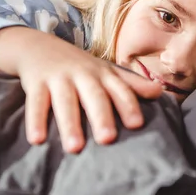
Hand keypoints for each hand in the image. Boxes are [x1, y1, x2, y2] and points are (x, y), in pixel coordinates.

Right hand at [0, 27, 162, 152]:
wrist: (39, 46)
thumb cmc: (81, 66)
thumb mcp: (107, 71)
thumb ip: (132, 84)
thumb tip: (160, 92)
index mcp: (103, 74)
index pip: (119, 90)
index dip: (128, 105)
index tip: (137, 124)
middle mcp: (83, 75)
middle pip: (94, 96)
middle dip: (101, 116)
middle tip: (108, 139)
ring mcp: (59, 78)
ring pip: (65, 102)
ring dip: (69, 124)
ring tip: (75, 148)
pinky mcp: (36, 83)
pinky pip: (36, 103)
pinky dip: (36, 121)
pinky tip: (37, 140)